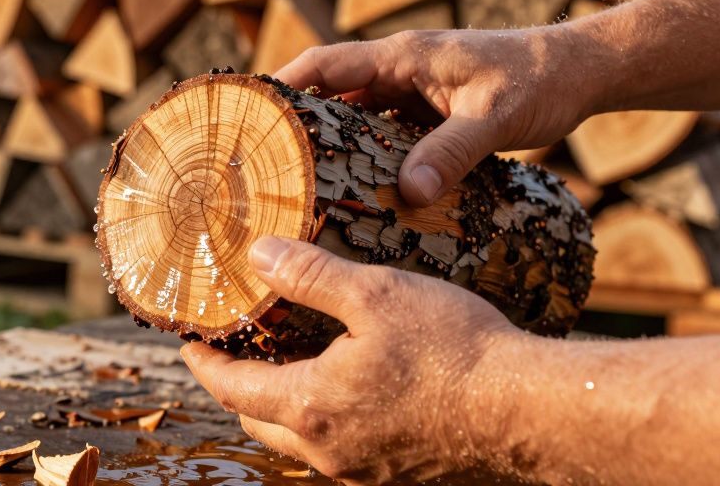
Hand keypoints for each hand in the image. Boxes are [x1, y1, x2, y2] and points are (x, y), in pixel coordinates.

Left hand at [181, 236, 523, 483]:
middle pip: (260, 421)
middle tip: (236, 352)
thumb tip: (259, 255)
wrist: (530, 413)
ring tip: (291, 363)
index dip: (205, 364)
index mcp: (312, 407)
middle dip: (240, 387)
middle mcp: (330, 451)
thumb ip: (311, 275)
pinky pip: (344, 448)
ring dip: (286, 404)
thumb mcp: (375, 294)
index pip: (232, 389)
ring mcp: (365, 470)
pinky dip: (329, 417)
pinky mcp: (400, 475)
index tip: (189, 343)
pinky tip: (353, 388)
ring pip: (303, 439)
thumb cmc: (454, 350)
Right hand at [274, 28, 593, 205]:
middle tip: (264, 163)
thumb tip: (410, 192)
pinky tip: (359, 188)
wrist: (579, 72)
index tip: (248, 113)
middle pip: (331, 92)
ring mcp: (415, 90)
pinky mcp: (431, 110)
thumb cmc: (539, 82)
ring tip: (301, 184)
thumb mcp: (494, 119)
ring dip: (333, 142)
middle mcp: (400, 69)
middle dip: (298, 122)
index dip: (282, 86)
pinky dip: (367, 154)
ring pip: (357, 115)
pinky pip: (385, 131)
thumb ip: (451, 152)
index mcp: (402, 57)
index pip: (324, 64)